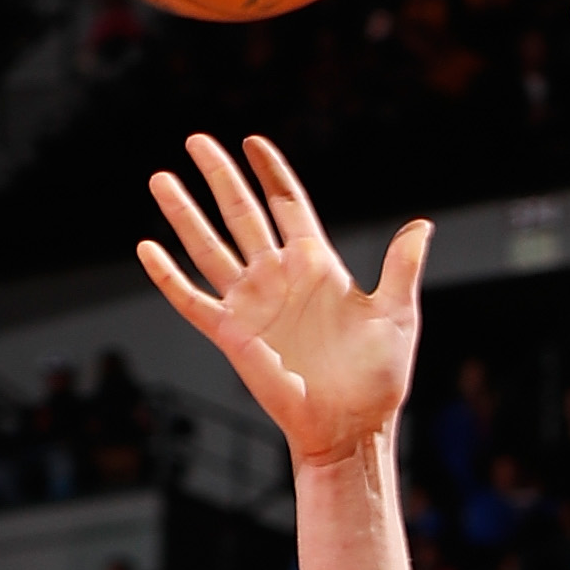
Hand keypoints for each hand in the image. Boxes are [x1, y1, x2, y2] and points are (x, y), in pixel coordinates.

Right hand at [136, 133, 427, 468]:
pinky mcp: (233, 335)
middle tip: (197, 140)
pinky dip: (169, 277)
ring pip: (210, 248)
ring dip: (185, 214)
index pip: (287, 204)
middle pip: (242, 213)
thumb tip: (422, 226)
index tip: (253, 142)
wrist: (352, 428)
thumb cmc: (378, 379)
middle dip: (220, 176)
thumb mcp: (398, 315)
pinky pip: (193, 301)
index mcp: (316, 266)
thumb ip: (402, 267)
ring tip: (161, 179)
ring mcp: (253, 305)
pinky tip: (147, 249)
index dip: (271, 172)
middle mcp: (279, 278)